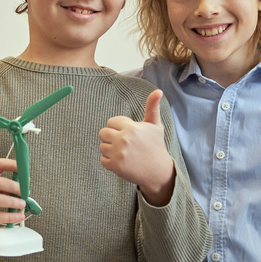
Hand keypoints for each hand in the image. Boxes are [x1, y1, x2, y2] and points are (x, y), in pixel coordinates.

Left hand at [99, 90, 175, 204]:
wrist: (158, 171)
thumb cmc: (155, 145)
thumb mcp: (155, 125)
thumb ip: (152, 107)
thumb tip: (158, 90)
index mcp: (131, 128)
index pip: (111, 122)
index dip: (119, 127)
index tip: (129, 133)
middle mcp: (123, 139)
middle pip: (103, 133)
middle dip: (112, 137)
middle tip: (125, 143)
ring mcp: (118, 154)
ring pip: (102, 146)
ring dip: (110, 149)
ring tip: (124, 152)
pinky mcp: (115, 166)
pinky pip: (102, 159)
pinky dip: (110, 161)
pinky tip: (122, 161)